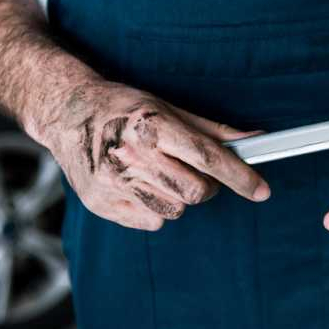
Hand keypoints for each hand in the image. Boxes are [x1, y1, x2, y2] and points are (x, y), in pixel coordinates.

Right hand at [37, 80, 269, 230]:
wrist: (66, 113)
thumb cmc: (123, 107)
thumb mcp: (168, 108)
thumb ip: (212, 130)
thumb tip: (255, 139)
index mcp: (151, 126)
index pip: (208, 157)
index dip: (240, 176)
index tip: (262, 190)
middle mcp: (131, 156)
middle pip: (195, 191)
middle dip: (207, 185)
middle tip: (197, 171)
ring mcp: (113, 183)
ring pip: (176, 209)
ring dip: (180, 196)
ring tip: (161, 172)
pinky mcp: (102, 204)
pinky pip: (152, 221)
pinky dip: (157, 208)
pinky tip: (141, 184)